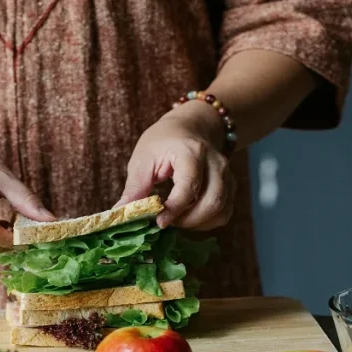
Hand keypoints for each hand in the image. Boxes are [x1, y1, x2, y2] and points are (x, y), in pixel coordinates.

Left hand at [118, 103, 235, 229]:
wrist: (191, 127)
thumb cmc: (163, 141)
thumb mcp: (143, 158)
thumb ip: (135, 187)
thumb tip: (121, 212)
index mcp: (192, 152)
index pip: (189, 186)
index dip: (175, 209)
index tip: (159, 222)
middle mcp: (216, 162)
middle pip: (212, 201)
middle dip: (188, 220)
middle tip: (166, 222)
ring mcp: (227, 174)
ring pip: (221, 210)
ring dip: (198, 224)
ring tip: (176, 220)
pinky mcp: (230, 185)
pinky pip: (225, 212)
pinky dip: (208, 222)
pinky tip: (190, 218)